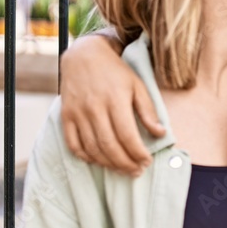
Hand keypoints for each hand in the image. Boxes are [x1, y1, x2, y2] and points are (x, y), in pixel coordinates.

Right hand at [59, 31, 166, 175]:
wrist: (83, 56)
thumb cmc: (115, 72)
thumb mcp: (137, 85)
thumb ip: (148, 110)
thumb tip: (160, 133)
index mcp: (115, 99)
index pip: (127, 135)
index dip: (137, 153)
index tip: (147, 161)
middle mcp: (94, 107)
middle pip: (109, 145)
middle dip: (125, 164)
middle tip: (136, 171)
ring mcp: (78, 113)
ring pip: (92, 148)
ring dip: (108, 164)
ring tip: (122, 169)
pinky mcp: (66, 116)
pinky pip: (73, 144)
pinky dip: (85, 157)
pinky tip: (99, 160)